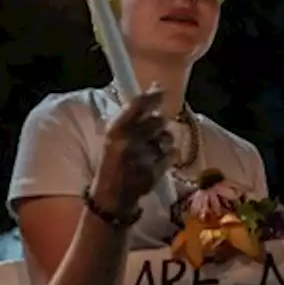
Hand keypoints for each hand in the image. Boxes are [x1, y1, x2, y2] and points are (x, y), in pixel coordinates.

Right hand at [92, 86, 174, 214]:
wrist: (111, 196)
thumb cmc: (114, 162)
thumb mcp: (115, 136)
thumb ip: (133, 115)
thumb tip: (156, 88)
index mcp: (116, 129)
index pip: (139, 104)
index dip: (154, 96)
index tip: (161, 91)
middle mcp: (129, 140)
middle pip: (158, 121)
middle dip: (159, 126)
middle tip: (151, 134)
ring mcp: (142, 156)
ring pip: (168, 138)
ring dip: (164, 143)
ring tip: (151, 152)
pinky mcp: (155, 171)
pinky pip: (173, 155)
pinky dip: (169, 158)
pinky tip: (156, 163)